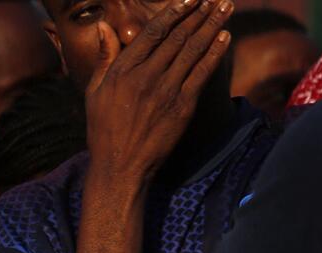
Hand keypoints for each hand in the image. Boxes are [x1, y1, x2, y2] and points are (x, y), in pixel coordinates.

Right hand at [85, 0, 234, 186]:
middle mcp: (145, 77)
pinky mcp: (182, 108)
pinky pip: (202, 74)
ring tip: (226, 8)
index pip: (154, 32)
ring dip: (213, 26)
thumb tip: (105, 26)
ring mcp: (165, 92)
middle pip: (178, 37)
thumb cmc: (103, 130)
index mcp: (123, 71)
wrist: (119, 168)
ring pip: (194, 50)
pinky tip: (225, 38)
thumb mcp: (95, 92)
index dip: (174, 11)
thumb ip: (104, 57)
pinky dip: (215, 54)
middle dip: (199, 14)